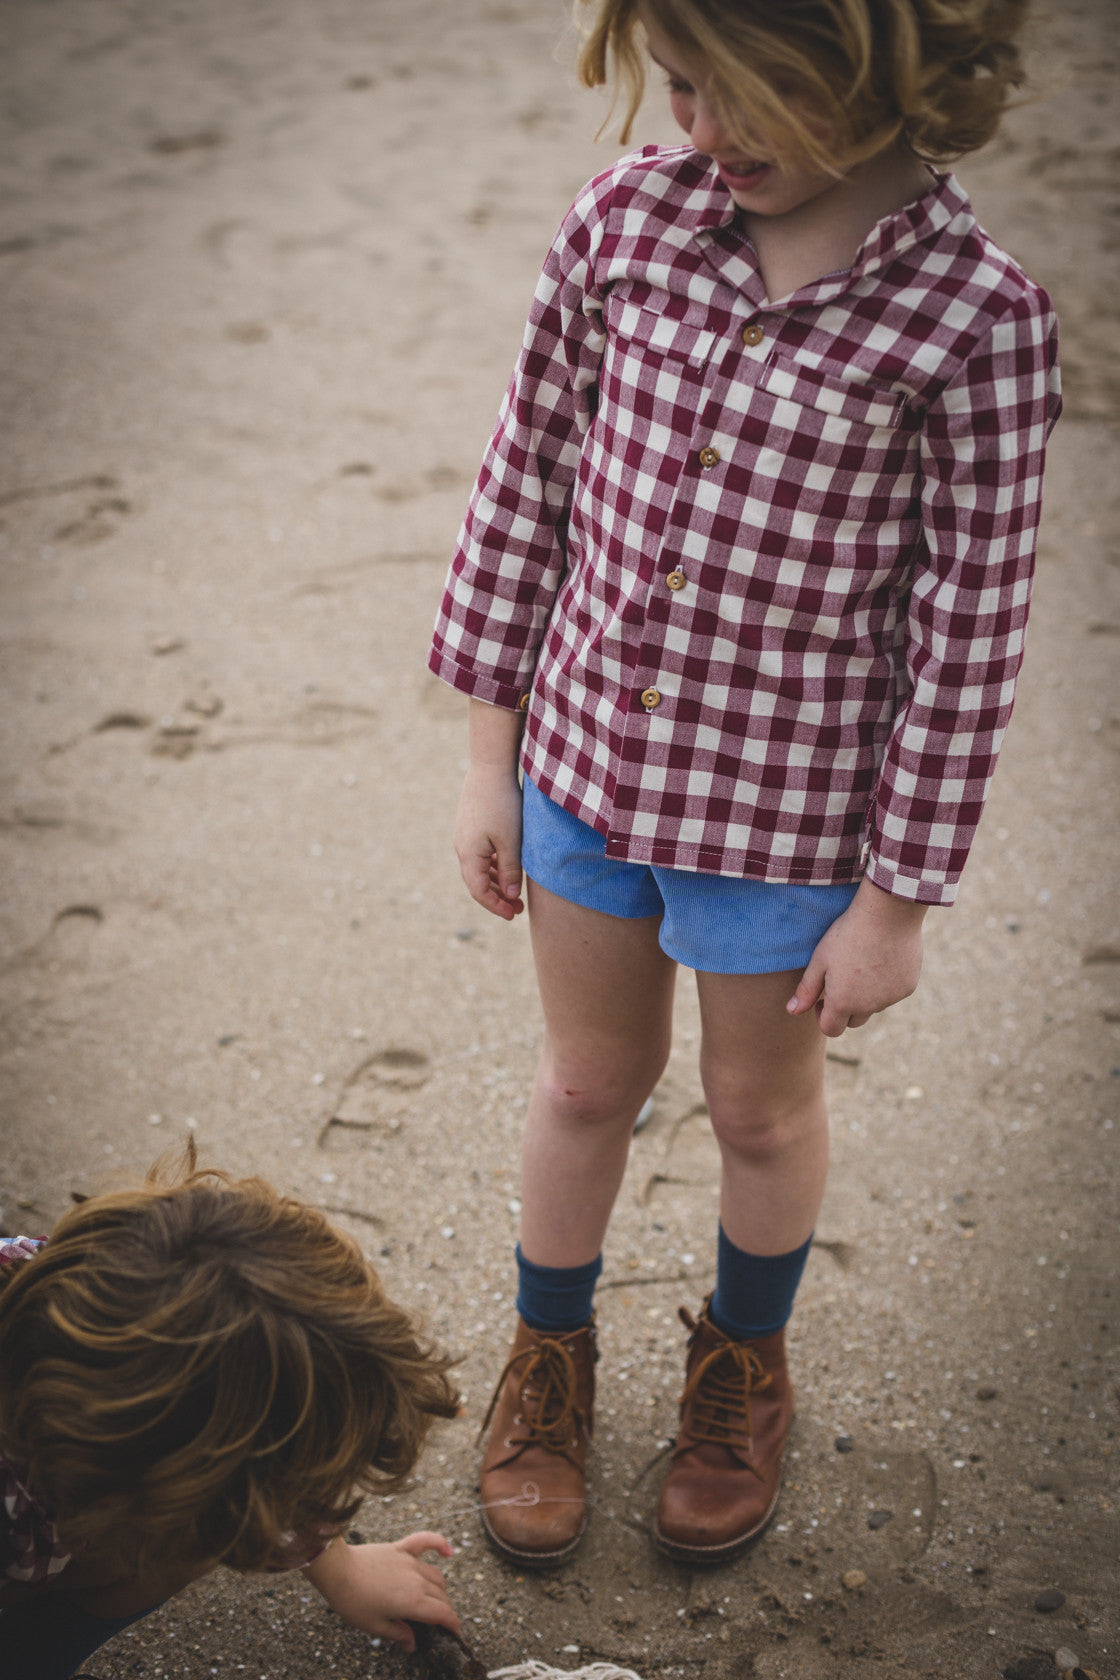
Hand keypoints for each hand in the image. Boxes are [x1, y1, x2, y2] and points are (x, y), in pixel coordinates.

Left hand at [304, 1533, 459, 1653]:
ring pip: (436, 1576)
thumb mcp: (374, 1626)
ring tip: (435, 1601)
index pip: (442, 1613)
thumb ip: (398, 1634)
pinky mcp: (400, 1548)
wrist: (337, 1571)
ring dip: (441, 1590)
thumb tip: (412, 1645)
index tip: (454, 1633)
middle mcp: (416, 1580)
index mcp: (412, 1601)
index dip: (452, 1624)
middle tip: (441, 1623)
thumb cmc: (352, 1601)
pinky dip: (439, 1543)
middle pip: (442, 1596)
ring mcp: (410, 1562)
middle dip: (446, 1611)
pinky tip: (448, 1551)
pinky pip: (425, 1541)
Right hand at [455, 765, 523, 919]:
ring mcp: (465, 837)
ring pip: (479, 869)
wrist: (490, 767)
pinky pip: (481, 855)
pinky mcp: (471, 826)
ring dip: (496, 883)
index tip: (514, 915)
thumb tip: (511, 897)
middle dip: (498, 898)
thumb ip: (511, 871)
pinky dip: (494, 866)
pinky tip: (509, 868)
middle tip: (518, 909)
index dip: (496, 907)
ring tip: (515, 892)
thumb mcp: (511, 842)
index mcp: (469, 855)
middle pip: (477, 883)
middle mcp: (462, 848)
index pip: (479, 892)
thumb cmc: (503, 804)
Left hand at [786, 877, 926, 1037]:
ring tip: (862, 963)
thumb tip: (792, 1011)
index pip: (830, 1029)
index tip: (821, 999)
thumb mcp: (820, 959)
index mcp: (843, 1003)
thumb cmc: (848, 934)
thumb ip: (806, 989)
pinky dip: (885, 984)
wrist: (888, 914)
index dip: (822, 1017)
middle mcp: (868, 1007)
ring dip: (866, 995)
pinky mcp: (907, 987)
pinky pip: (892, 993)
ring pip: (874, 1006)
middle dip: (845, 1008)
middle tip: (842, 981)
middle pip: (853, 1021)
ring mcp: (890, 999)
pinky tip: (882, 958)